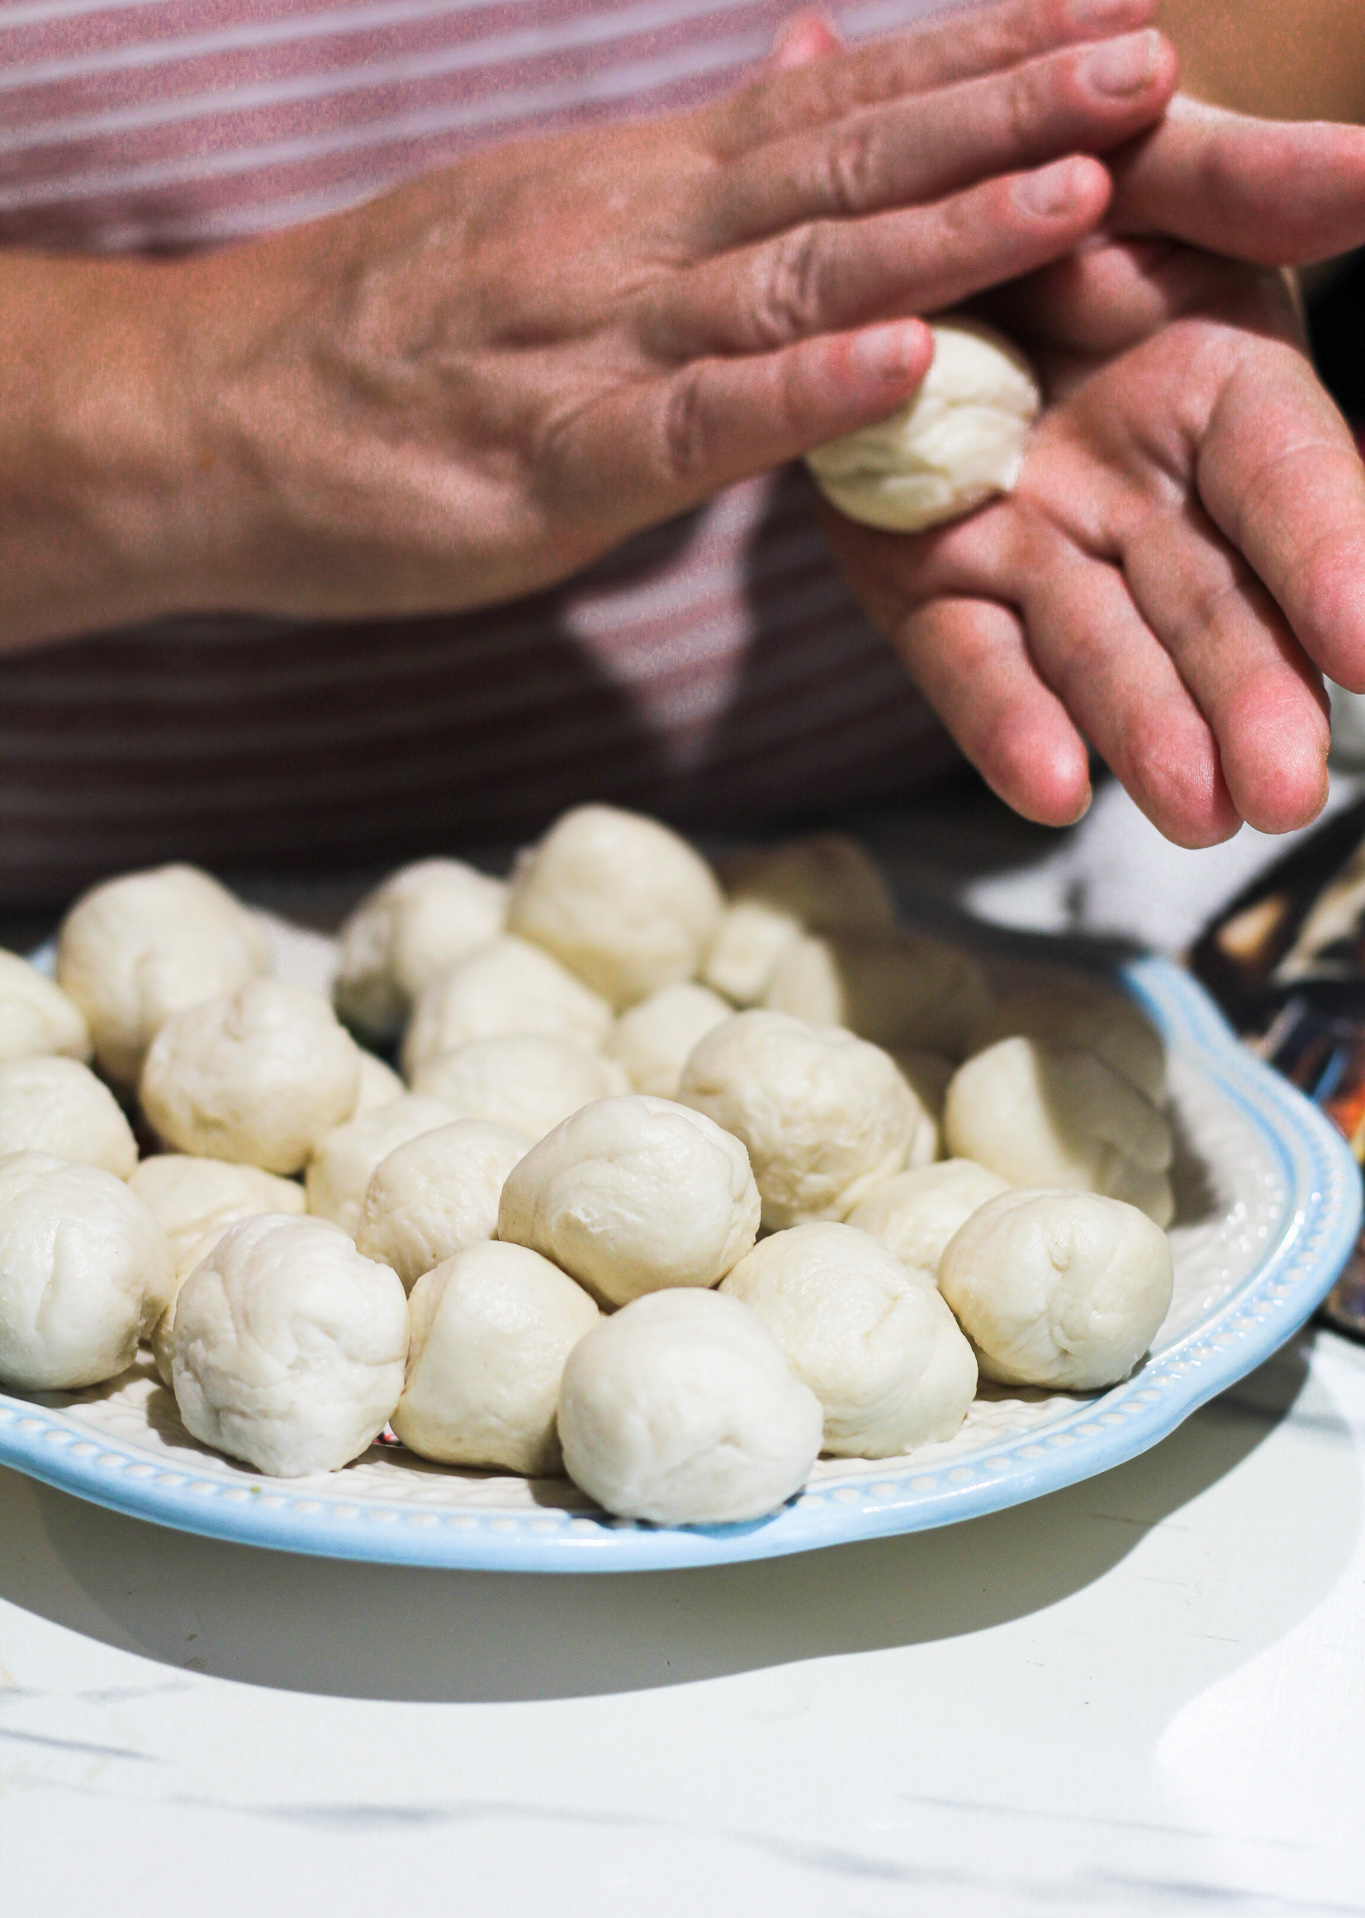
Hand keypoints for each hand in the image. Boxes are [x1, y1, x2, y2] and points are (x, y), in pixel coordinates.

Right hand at [151, 0, 1178, 627]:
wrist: (211, 410)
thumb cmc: (385, 338)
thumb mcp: (545, 226)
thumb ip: (680, 190)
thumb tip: (794, 106)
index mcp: (644, 189)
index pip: (837, 106)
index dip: (977, 61)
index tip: (1106, 21)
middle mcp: (637, 239)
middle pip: (846, 163)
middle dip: (1006, 111)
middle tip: (1149, 62)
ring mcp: (596, 347)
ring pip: (793, 278)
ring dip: (940, 231)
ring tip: (1076, 184)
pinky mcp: (551, 465)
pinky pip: (697, 427)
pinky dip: (803, 398)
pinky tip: (903, 364)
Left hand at [825, 96, 1364, 845]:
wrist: (891, 233)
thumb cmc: (1041, 177)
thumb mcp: (1147, 159)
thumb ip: (1253, 185)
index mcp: (1225, 394)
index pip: (1294, 487)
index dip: (1334, 561)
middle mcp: (1146, 496)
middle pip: (1214, 607)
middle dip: (1250, 697)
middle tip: (1282, 792)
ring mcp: (1040, 552)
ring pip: (1102, 657)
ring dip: (1148, 734)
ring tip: (1190, 811)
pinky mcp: (933, 587)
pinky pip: (971, 663)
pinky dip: (1007, 726)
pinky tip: (1049, 788)